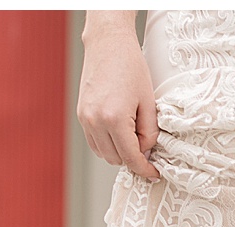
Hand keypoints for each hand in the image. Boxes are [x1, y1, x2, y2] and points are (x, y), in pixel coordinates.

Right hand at [77, 11, 159, 179]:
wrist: (108, 44)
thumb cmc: (131, 67)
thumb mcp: (149, 102)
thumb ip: (150, 132)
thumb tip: (146, 152)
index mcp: (114, 119)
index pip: (131, 158)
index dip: (145, 170)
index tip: (154, 174)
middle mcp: (95, 121)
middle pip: (116, 160)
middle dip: (133, 158)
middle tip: (147, 145)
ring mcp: (85, 119)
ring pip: (104, 154)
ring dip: (119, 153)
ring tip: (133, 135)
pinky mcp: (81, 115)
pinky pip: (94, 142)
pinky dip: (107, 144)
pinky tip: (119, 132)